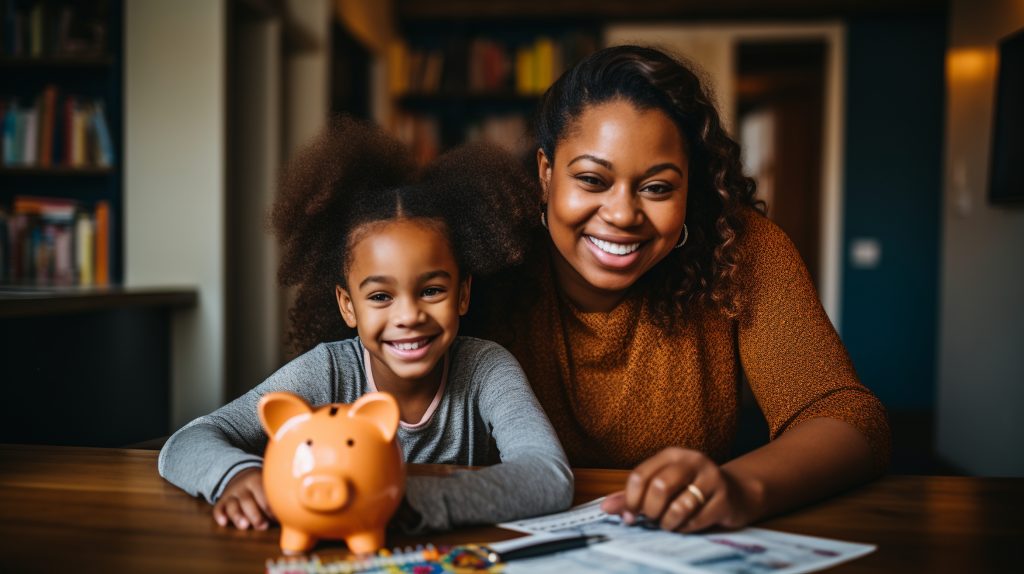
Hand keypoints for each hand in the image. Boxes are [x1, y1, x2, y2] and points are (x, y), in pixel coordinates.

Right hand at [213, 467, 274, 529]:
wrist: (242, 476)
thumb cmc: (262, 488)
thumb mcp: (269, 487)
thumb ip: (276, 500)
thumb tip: (290, 518)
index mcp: (258, 480)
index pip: (264, 493)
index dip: (271, 507)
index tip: (278, 518)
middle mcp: (243, 486)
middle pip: (247, 500)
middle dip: (255, 515)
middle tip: (263, 526)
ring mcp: (231, 493)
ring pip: (233, 504)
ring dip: (238, 516)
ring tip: (244, 526)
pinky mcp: (222, 501)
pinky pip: (218, 508)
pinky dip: (220, 515)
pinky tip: (223, 523)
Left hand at [600, 447, 761, 532]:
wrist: (736, 492)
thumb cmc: (692, 489)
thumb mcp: (663, 485)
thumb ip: (633, 496)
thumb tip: (605, 507)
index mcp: (672, 455)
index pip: (640, 475)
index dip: (629, 500)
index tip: (629, 515)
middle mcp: (692, 461)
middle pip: (659, 488)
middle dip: (650, 511)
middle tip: (652, 519)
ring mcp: (711, 478)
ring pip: (679, 506)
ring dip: (668, 523)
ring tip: (668, 523)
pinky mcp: (725, 498)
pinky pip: (696, 520)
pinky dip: (686, 528)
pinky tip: (686, 525)